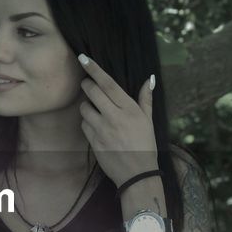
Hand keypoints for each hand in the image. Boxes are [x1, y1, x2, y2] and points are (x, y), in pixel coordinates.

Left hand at [77, 53, 158, 186]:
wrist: (137, 174)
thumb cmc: (145, 145)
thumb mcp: (149, 121)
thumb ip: (145, 99)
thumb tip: (149, 79)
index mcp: (129, 109)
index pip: (108, 84)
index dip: (94, 69)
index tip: (83, 57)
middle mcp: (114, 117)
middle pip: (92, 91)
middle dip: (87, 84)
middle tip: (89, 84)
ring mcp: (101, 130)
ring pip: (84, 108)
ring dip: (87, 105)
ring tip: (96, 110)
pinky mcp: (93, 141)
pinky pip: (83, 124)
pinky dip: (87, 122)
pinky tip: (96, 126)